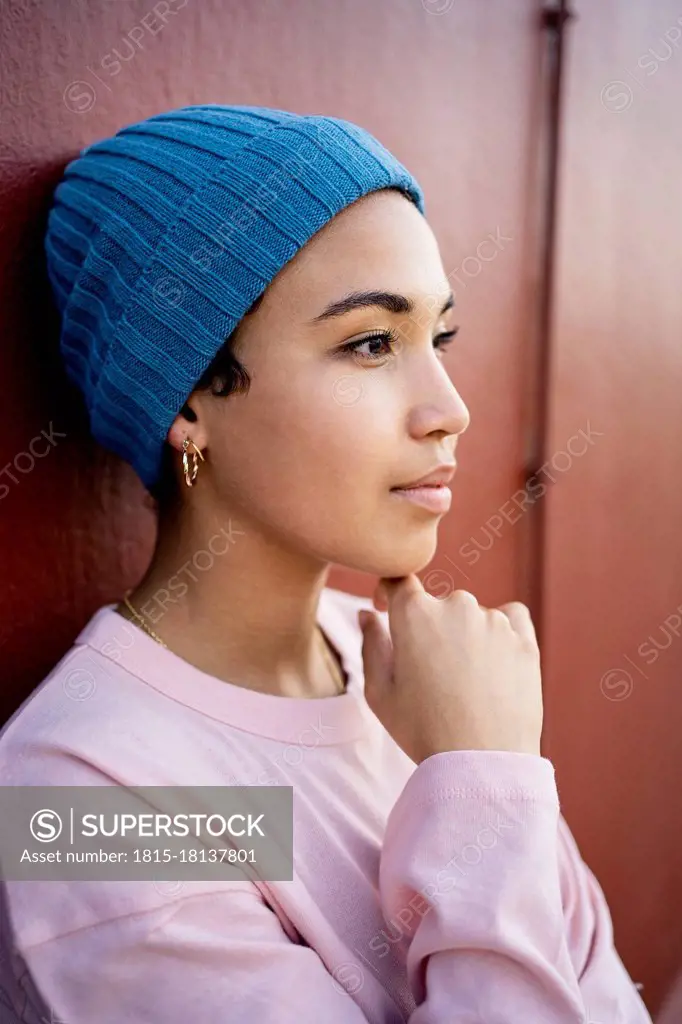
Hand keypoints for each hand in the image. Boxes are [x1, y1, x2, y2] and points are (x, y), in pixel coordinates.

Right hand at [358, 574, 542, 762]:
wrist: (482, 763)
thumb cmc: (423, 731)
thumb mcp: (380, 693)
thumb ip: (371, 644)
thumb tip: (368, 614)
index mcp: (415, 614)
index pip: (398, 580)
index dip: (390, 593)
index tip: (390, 611)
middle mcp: (456, 605)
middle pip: (438, 604)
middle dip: (432, 628)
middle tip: (431, 674)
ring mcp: (494, 620)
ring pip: (474, 615)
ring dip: (467, 635)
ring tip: (466, 683)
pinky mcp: (525, 639)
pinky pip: (511, 619)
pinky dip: (503, 631)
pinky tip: (496, 663)